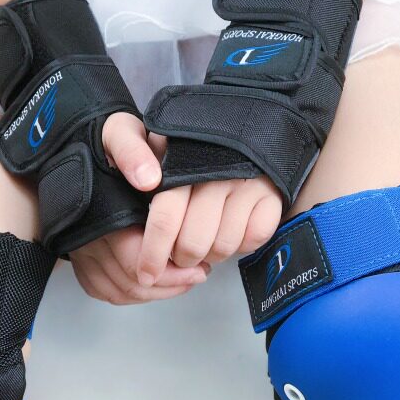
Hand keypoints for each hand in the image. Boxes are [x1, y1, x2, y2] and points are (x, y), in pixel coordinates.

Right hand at [69, 113, 207, 303]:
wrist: (73, 145)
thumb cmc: (104, 140)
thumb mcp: (120, 132)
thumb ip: (132, 150)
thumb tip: (148, 179)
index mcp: (101, 212)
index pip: (135, 262)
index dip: (171, 272)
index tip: (199, 268)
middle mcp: (86, 237)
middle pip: (128, 283)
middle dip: (169, 285)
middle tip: (198, 275)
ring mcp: (80, 249)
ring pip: (117, 291)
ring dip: (153, 293)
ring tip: (183, 281)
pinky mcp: (79, 255)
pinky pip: (101, 289)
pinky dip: (129, 294)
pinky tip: (155, 284)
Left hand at [136, 134, 282, 285]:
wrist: (233, 126)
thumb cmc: (177, 145)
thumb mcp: (135, 135)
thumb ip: (127, 153)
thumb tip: (145, 179)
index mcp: (182, 157)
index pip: (166, 218)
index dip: (153, 254)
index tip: (147, 273)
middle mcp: (219, 169)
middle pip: (193, 242)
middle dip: (182, 258)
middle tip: (180, 252)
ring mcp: (249, 181)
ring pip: (223, 245)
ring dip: (211, 254)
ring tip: (204, 239)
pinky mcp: (272, 194)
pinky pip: (254, 237)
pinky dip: (241, 244)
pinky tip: (231, 229)